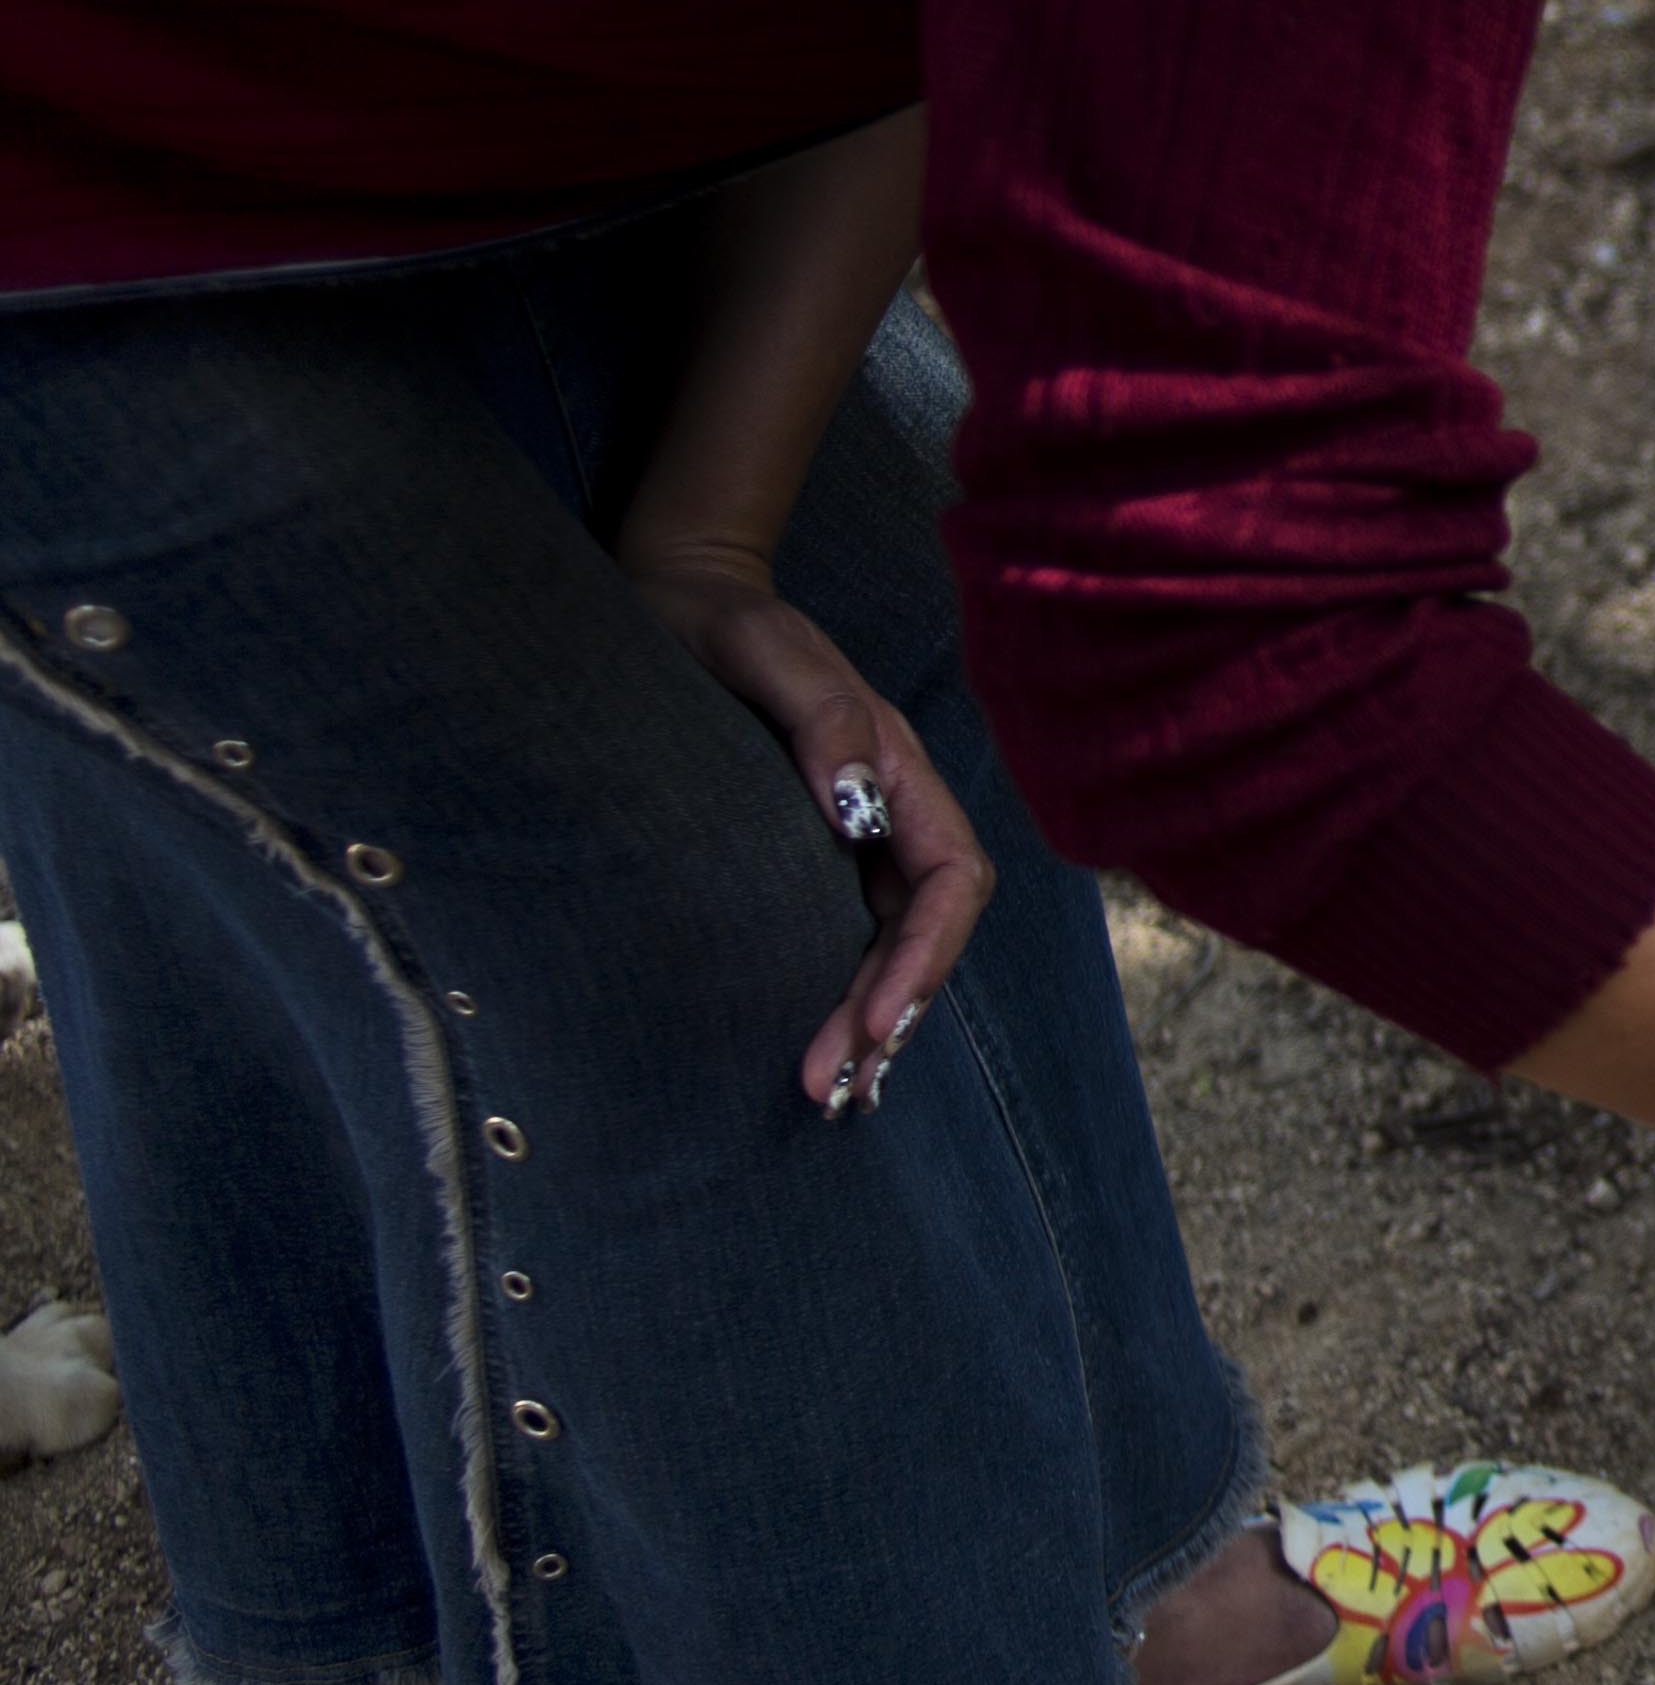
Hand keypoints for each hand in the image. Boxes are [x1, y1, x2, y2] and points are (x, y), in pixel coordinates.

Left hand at [622, 537, 994, 1114]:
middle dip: (890, 1011)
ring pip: (891, 943)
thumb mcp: (766, 654)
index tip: (873, 1020)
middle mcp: (890, 810)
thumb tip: (858, 806)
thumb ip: (824, 722)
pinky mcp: (814, 853)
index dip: (923, 956)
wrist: (676, 594)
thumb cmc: (716, 620)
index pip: (949, 879)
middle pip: (925, 931)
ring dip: (872, 1019)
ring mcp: (856, 835)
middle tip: (834, 1084)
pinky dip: (843, 994)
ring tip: (834, 1090)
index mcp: (898, 767)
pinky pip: (849, 935)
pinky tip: (821, 1040)